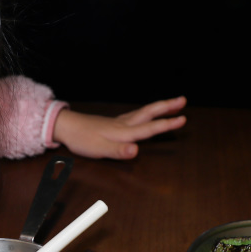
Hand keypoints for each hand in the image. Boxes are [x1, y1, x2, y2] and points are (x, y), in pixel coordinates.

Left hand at [52, 96, 186, 159]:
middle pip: (149, 113)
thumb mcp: (99, 149)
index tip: (183, 119)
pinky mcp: (114, 123)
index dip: (166, 124)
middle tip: (183, 100)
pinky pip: (137, 115)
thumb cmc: (82, 139)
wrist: (67, 126)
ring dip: (160, 108)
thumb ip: (118, 151)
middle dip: (167, 107)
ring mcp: (119, 122)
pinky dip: (148, 112)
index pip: (149, 128)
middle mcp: (124, 124)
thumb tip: (136, 150)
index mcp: (123, 132)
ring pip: (144, 112)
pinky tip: (148, 114)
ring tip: (173, 103)